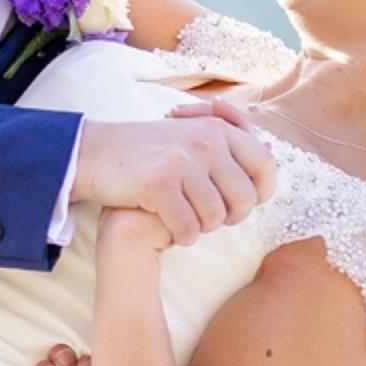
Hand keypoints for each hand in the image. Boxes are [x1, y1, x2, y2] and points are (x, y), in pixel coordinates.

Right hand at [73, 98, 275, 247]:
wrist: (94, 152)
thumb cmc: (146, 150)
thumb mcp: (189, 133)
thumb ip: (228, 144)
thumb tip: (271, 155)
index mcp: (218, 129)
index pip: (265, 166)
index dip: (260, 192)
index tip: (240, 204)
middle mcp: (205, 141)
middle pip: (244, 200)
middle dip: (228, 217)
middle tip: (206, 216)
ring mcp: (183, 162)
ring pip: (216, 217)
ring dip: (201, 227)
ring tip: (184, 219)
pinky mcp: (160, 184)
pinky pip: (188, 227)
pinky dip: (181, 235)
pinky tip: (170, 227)